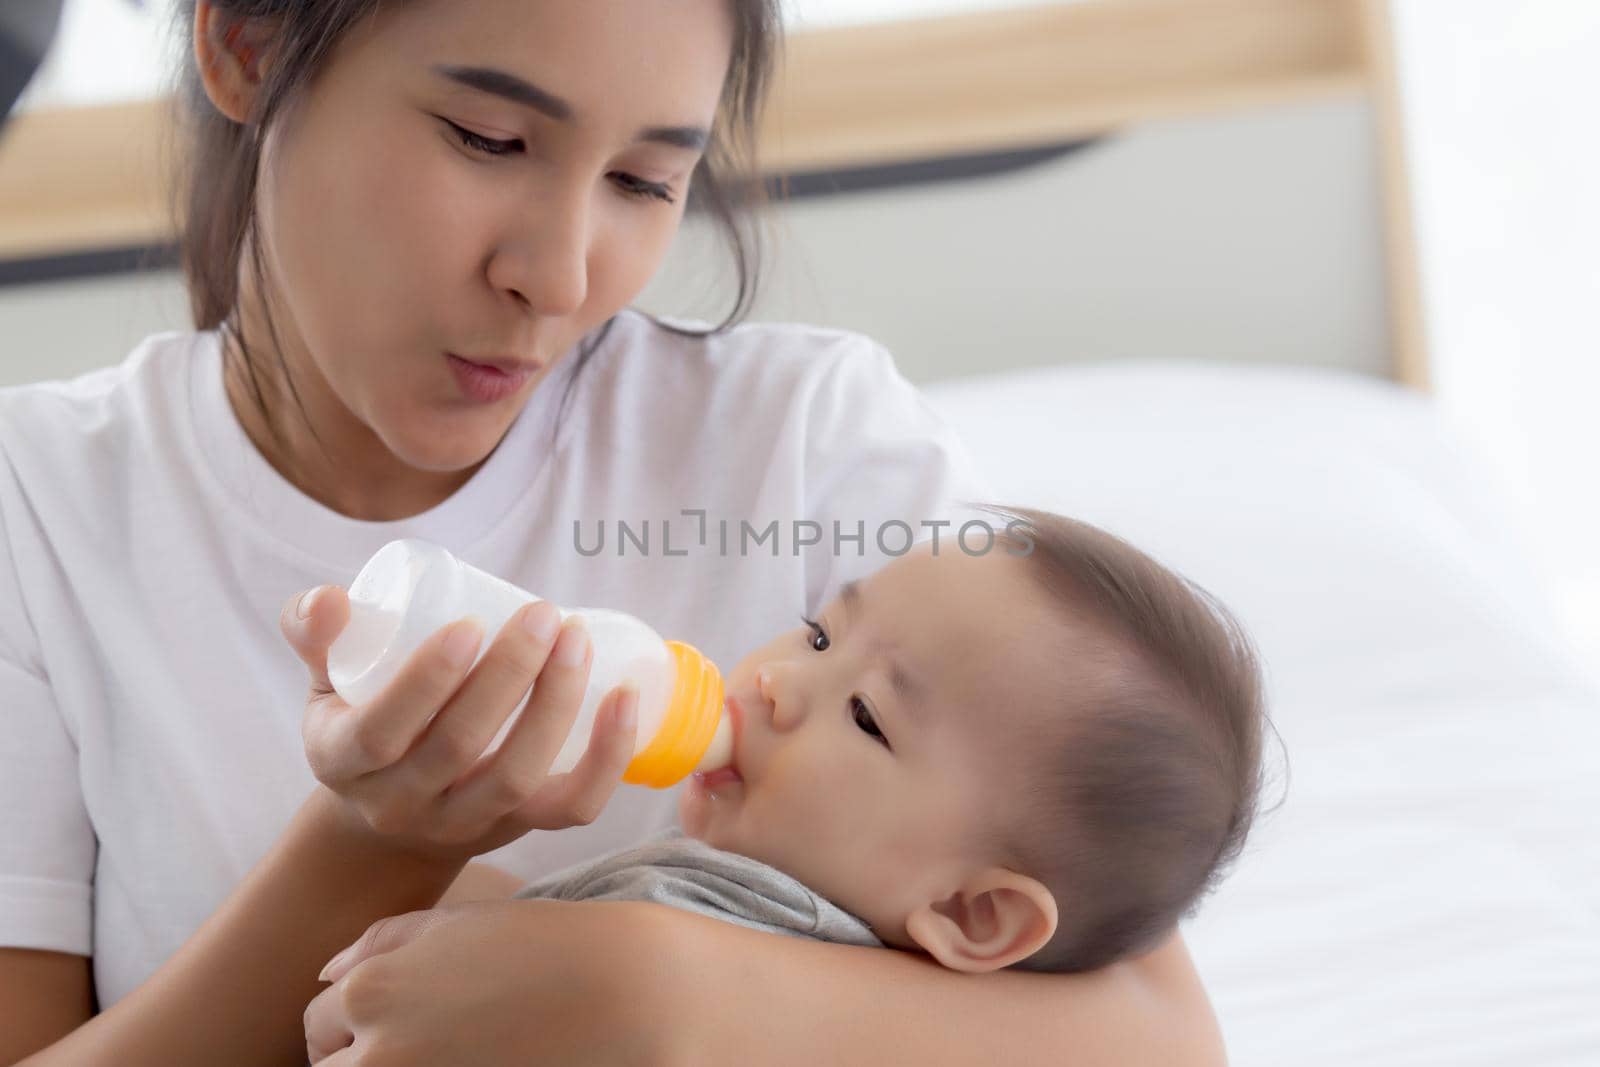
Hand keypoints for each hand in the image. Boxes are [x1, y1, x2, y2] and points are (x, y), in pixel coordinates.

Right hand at [279, 585, 639, 861]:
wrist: (385, 817)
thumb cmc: (360, 721)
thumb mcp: (322, 682)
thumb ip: (317, 632)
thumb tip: (331, 600)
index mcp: (342, 761)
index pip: (382, 730)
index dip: (427, 680)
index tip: (471, 622)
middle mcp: (400, 804)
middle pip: (460, 749)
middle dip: (509, 675)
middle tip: (544, 613)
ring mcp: (463, 824)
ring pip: (517, 778)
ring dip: (557, 706)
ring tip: (579, 641)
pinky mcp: (518, 829)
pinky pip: (571, 808)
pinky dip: (608, 758)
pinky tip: (626, 700)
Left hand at [304, 900, 689, 1065]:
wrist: (620, 993)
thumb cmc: (541, 947)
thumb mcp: (457, 922)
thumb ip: (383, 942)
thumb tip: (326, 976)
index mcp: (370, 993)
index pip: (315, 1024)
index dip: (349, 1021)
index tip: (398, 1015)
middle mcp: (378, 1054)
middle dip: (360, 1055)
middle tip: (424, 1037)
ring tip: (442, 1051)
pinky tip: (466, 1059)